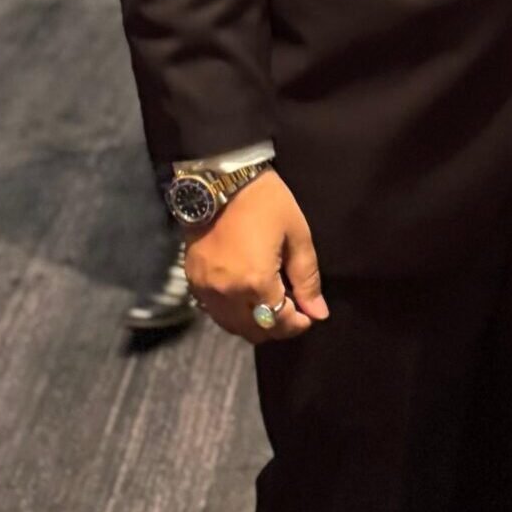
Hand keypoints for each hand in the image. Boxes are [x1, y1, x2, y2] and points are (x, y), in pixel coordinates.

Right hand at [183, 170, 328, 345]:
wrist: (220, 181)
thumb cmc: (266, 203)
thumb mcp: (297, 236)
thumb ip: (307, 279)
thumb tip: (318, 312)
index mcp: (256, 281)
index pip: (279, 321)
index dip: (298, 324)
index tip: (309, 315)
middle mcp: (227, 293)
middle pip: (256, 330)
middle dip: (278, 327)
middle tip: (293, 310)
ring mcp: (206, 289)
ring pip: (233, 326)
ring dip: (255, 323)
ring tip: (272, 304)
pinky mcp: (193, 282)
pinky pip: (215, 312)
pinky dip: (234, 314)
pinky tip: (248, 298)